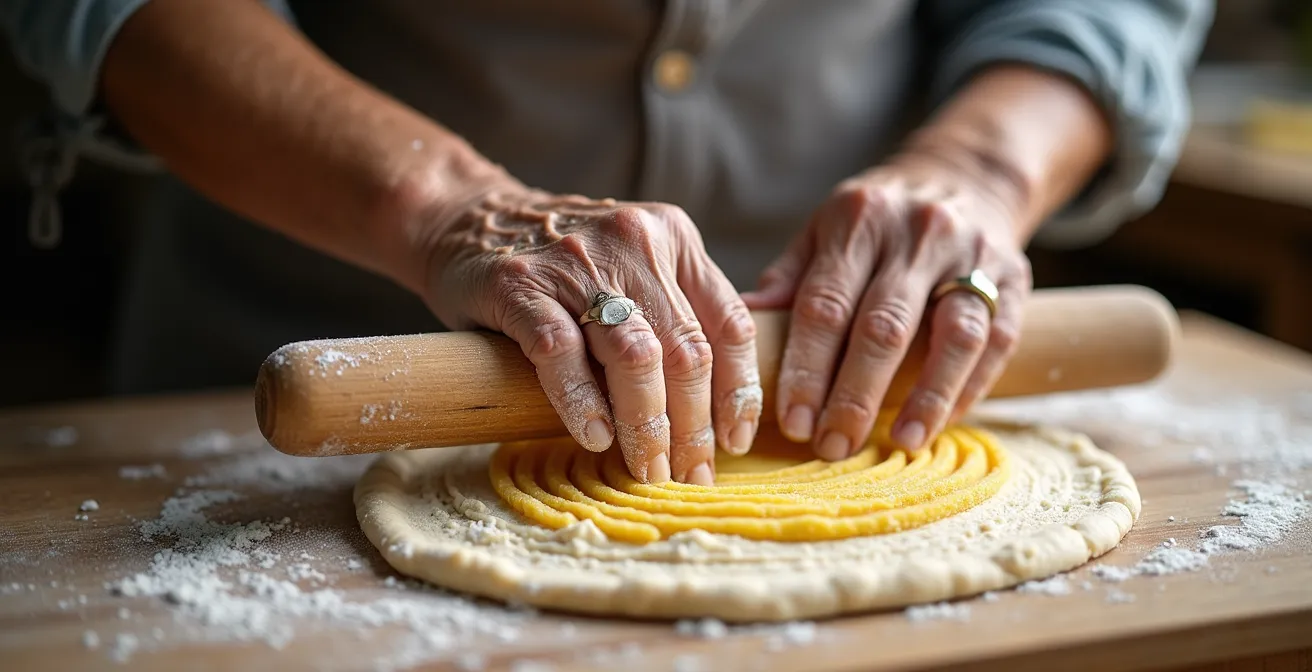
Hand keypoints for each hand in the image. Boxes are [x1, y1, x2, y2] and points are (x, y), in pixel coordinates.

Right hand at [421, 184, 761, 484]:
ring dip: (647, 426)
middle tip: (689, 476)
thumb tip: (718, 408)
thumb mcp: (633, 264)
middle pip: (685, 350)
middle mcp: (634, 242)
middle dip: (693, 427)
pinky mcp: (520, 285)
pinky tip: (594, 436)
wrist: (465, 217)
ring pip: (636, 356)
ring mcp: (576, 262)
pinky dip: (581, 402)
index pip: (728, 324)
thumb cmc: (561, 262)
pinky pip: (561, 352)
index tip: (734, 443)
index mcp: (673, 238)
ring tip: (649, 469)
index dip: (738, 392)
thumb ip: (675, 309)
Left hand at [741, 152, 1031, 458]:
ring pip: (953, 335)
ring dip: (925, 397)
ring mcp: (972, 254)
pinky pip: (996, 340)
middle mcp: (917, 233)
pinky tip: (940, 421)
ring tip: (900, 441)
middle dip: (855, 394)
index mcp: (858, 221)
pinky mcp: (1014, 278)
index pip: (825, 304)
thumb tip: (741, 330)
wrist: (964, 178)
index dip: (807, 368)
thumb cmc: (875, 223)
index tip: (792, 422)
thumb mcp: (824, 232)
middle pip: (885, 326)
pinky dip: (968, 386)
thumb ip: (788, 281)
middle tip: (832, 445)